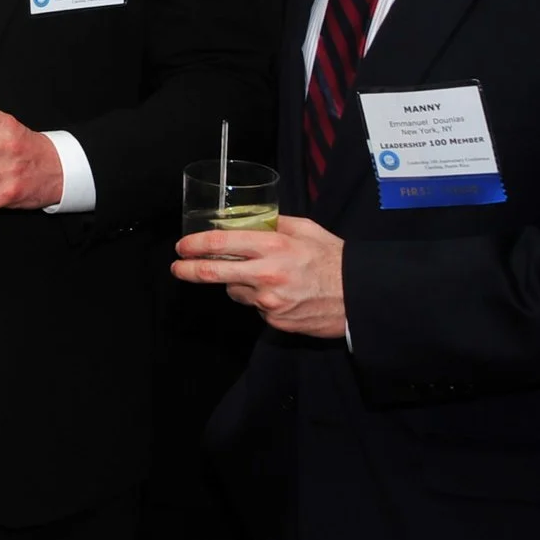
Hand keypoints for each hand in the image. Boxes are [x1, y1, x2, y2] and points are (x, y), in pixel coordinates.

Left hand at [172, 215, 346, 337]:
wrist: (360, 297)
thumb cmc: (335, 260)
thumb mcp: (306, 230)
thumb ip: (274, 223)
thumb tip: (246, 218)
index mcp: (273, 247)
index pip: (220, 244)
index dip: (195, 244)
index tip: (182, 246)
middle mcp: (266, 275)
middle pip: (212, 273)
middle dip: (188, 270)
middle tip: (178, 267)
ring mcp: (269, 302)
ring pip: (235, 291)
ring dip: (238, 283)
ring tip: (264, 277)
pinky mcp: (274, 321)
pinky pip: (256, 307)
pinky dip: (260, 299)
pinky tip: (281, 293)